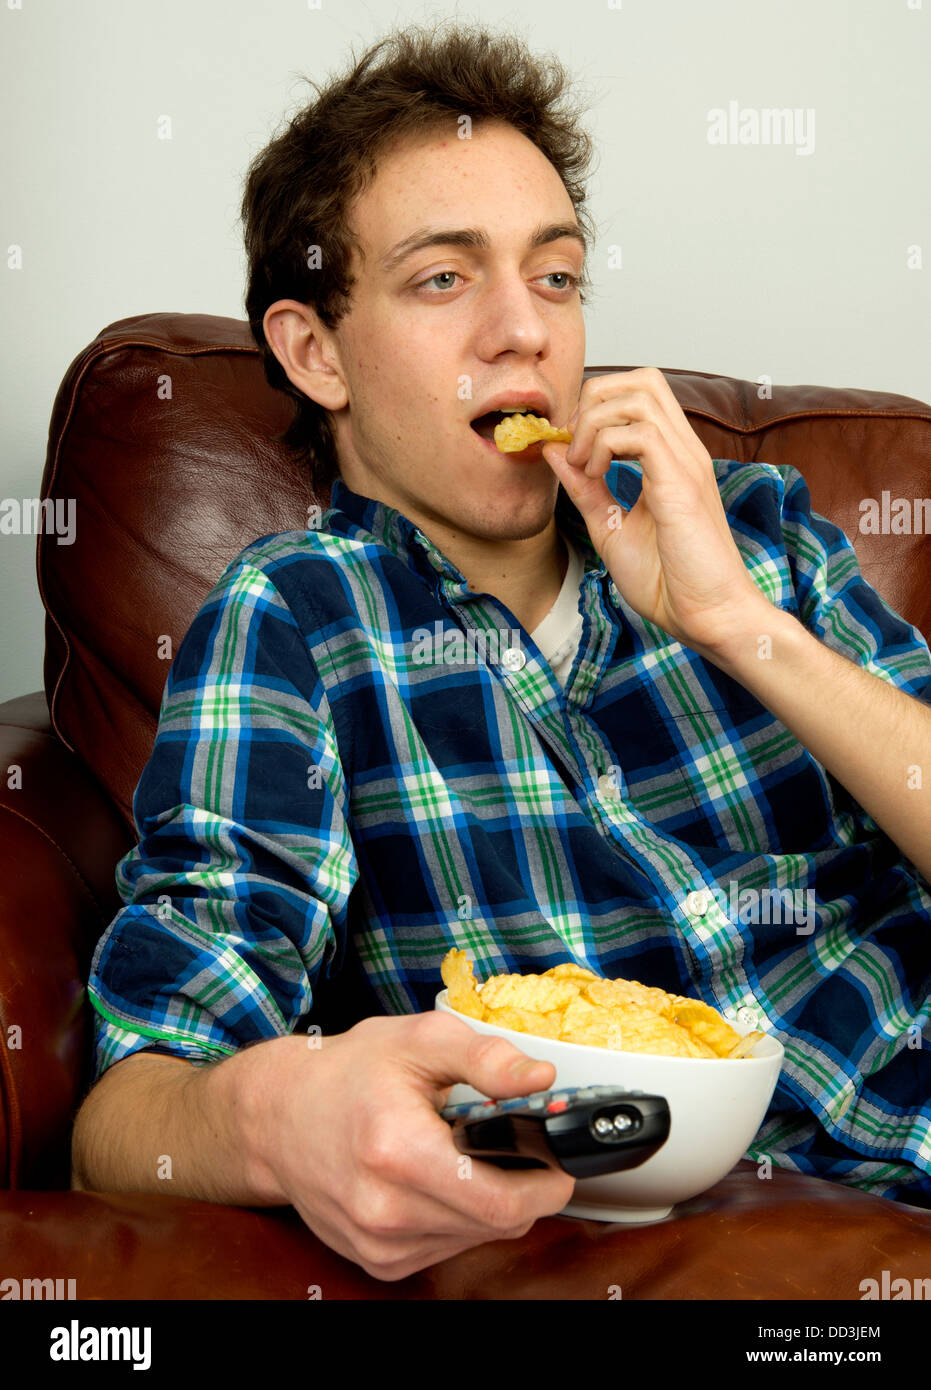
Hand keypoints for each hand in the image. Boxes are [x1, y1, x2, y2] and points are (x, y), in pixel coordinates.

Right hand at [247, 1012, 574, 1281]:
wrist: (278, 1116)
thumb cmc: (349, 1073)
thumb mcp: (420, 1040)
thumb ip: (486, 1058)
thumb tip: (541, 1080)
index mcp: (398, 1152)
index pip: (501, 1202)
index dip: (545, 1183)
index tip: (558, 1157)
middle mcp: (384, 1210)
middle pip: (496, 1224)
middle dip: (524, 1187)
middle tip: (522, 1147)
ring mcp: (378, 1243)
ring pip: (475, 1238)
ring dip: (490, 1203)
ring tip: (471, 1155)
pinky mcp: (377, 1261)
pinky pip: (447, 1247)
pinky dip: (459, 1217)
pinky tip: (442, 1179)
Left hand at [541, 367, 769, 656]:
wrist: (708, 617)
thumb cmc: (670, 582)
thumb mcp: (611, 527)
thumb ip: (585, 488)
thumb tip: (554, 450)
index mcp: (672, 458)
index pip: (639, 394)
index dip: (595, 407)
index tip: (570, 448)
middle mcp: (684, 450)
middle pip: (642, 379)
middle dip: (594, 400)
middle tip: (574, 446)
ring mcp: (687, 462)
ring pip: (639, 396)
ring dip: (595, 423)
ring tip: (584, 465)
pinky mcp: (682, 483)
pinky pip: (641, 433)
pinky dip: (605, 445)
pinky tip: (597, 475)